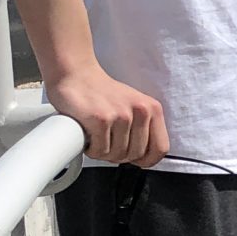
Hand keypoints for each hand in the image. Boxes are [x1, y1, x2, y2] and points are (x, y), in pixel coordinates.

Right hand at [45, 61, 168, 165]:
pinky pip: (100, 151)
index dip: (146, 160)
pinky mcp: (101, 119)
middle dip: (119, 156)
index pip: (160, 148)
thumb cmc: (102, 94)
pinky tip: (88, 137)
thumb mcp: (133, 106)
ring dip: (103, 152)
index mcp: (153, 109)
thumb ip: (143, 127)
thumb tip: (144, 157)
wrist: (75, 75)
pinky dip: (91, 150)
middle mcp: (141, 111)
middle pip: (135, 155)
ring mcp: (121, 115)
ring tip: (97, 137)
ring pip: (117, 155)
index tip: (134, 160)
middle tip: (107, 143)